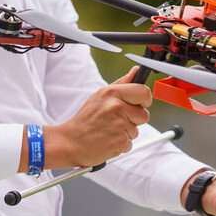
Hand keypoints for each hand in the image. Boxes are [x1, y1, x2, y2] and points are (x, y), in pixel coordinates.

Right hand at [31, 67, 150, 170]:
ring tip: (108, 131)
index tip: (140, 105)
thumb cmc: (87, 119)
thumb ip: (121, 84)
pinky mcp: (119, 141)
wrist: (70, 142)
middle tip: (117, 121)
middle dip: (134, 120)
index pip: (144, 92)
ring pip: (136, 131)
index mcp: (112, 93)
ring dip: (125, 133)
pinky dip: (120, 145)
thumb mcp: (101, 96)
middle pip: (144, 114)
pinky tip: (107, 140)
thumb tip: (136, 71)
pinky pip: (130, 143)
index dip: (145, 100)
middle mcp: (115, 106)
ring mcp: (118, 124)